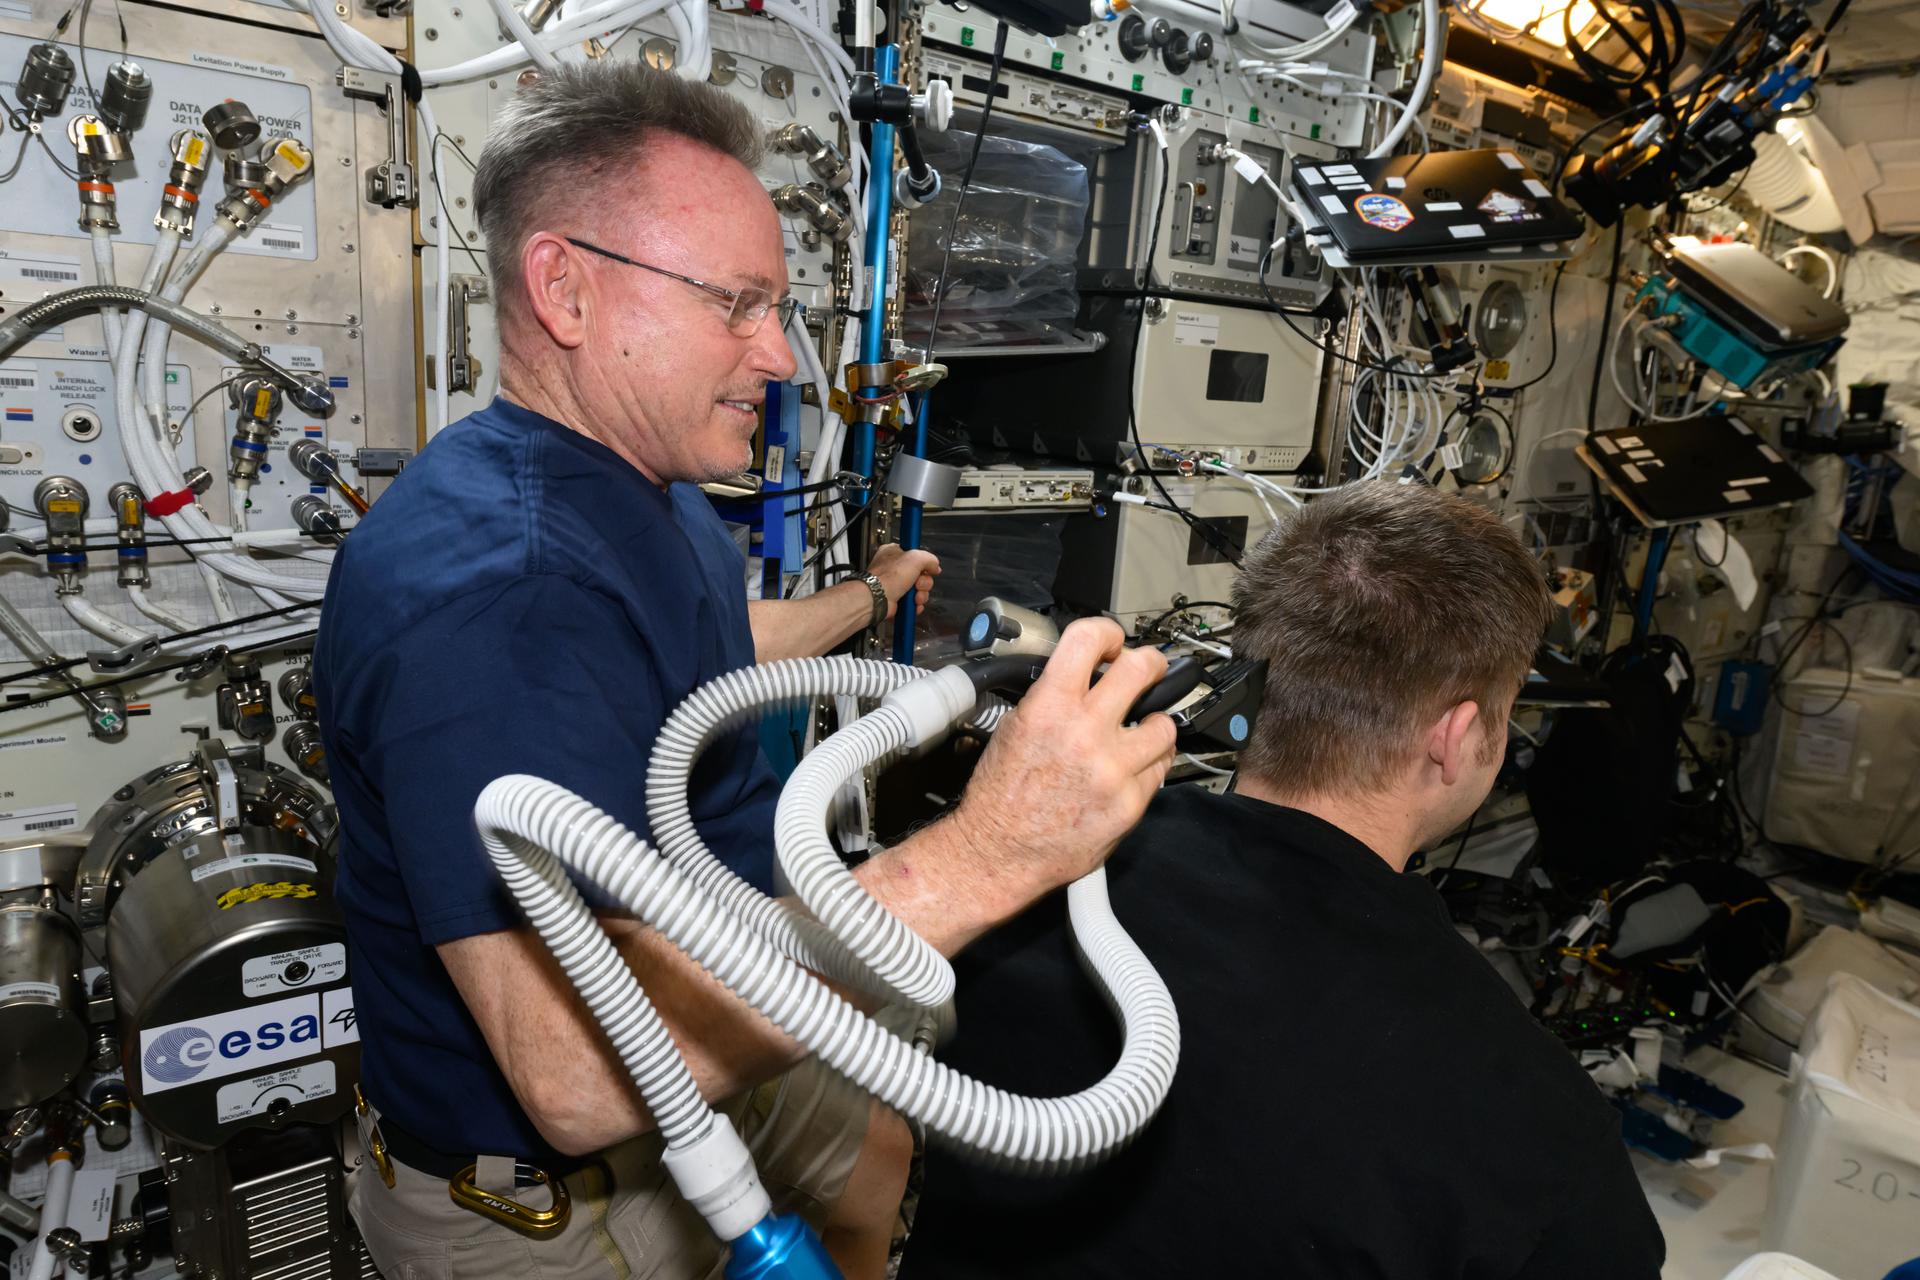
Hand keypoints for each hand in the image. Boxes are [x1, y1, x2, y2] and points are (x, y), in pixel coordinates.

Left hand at [867, 544, 938, 619]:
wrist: (877, 599)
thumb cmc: (888, 577)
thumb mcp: (916, 558)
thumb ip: (930, 559)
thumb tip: (935, 566)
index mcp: (894, 553)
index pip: (916, 555)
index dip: (925, 563)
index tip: (928, 568)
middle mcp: (894, 568)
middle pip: (921, 574)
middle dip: (924, 582)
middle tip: (918, 583)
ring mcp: (895, 585)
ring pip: (919, 589)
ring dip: (921, 594)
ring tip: (915, 596)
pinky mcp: (896, 599)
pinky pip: (913, 601)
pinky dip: (916, 604)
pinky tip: (913, 604)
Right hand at [945, 618, 1176, 919]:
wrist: (1000, 850)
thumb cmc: (1000, 793)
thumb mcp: (1015, 726)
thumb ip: (1054, 696)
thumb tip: (1086, 675)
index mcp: (1050, 706)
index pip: (1090, 639)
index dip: (1108, 633)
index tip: (1113, 642)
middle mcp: (1085, 732)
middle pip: (1142, 669)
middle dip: (1151, 664)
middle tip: (1150, 670)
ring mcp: (1113, 769)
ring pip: (1163, 725)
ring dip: (1154, 723)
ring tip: (1141, 729)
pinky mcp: (1130, 803)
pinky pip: (1159, 769)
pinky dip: (1149, 765)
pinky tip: (1131, 767)